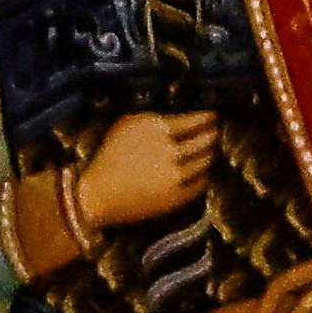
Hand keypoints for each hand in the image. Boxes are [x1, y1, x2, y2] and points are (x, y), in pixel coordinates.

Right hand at [73, 108, 223, 230]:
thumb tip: (182, 117)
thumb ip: (154, 120)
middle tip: (214, 135)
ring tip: (207, 153)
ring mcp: (175, 173)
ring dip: (209, 156)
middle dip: (212, 136)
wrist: (97, 193)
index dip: (209, 119)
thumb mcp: (126, 126)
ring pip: (207, 161)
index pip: (196, 120)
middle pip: (207, 139)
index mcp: (155, 128)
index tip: (214, 118)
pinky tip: (198, 173)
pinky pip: (202, 182)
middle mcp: (169, 149)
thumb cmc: (110, 157)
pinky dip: (203, 176)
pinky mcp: (178, 195)